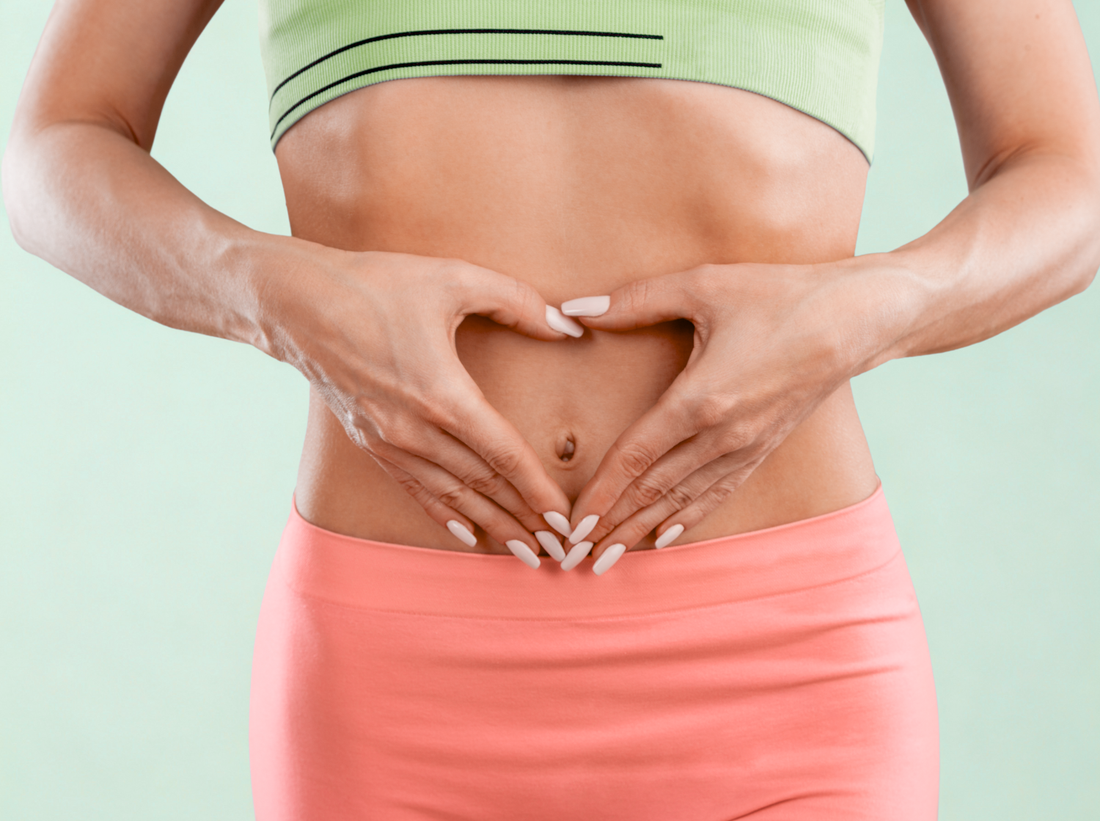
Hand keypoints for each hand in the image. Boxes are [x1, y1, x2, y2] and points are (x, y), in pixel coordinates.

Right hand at [261, 244, 583, 566]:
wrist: (295, 302)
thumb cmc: (377, 284)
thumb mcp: (454, 277)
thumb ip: (518, 301)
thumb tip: (569, 326)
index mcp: (442, 394)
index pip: (503, 455)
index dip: (537, 490)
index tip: (564, 518)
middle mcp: (415, 430)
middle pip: (483, 486)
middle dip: (525, 520)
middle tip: (561, 548)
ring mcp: (389, 442)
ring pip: (452, 497)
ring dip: (492, 526)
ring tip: (525, 553)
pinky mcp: (371, 443)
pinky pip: (416, 490)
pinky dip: (446, 515)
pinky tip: (469, 534)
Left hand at [559, 262, 860, 573]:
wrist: (857, 320)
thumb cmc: (780, 296)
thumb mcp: (704, 285)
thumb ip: (635, 301)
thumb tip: (574, 310)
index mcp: (700, 400)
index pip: (635, 459)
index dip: (600, 494)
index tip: (570, 524)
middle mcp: (721, 436)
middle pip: (652, 492)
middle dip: (610, 525)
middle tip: (574, 556)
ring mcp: (745, 449)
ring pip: (681, 502)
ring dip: (640, 531)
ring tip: (606, 558)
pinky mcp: (761, 450)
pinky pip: (715, 495)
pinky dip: (685, 519)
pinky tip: (663, 539)